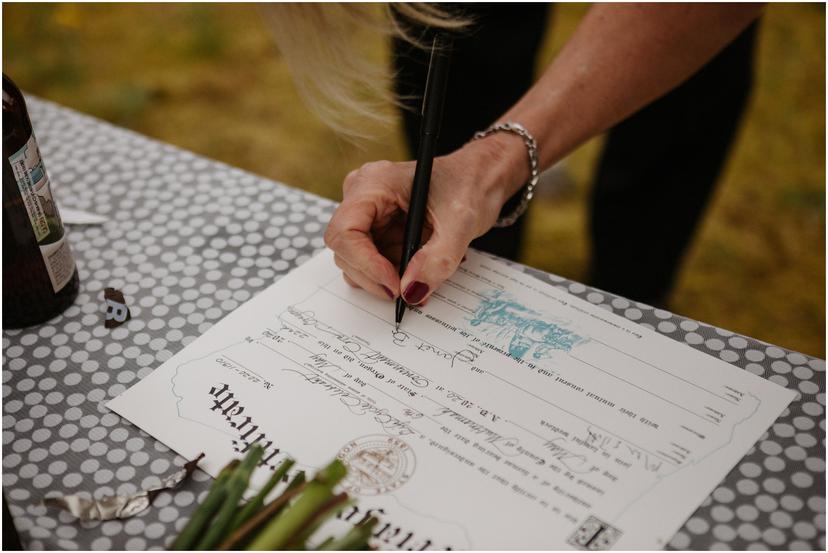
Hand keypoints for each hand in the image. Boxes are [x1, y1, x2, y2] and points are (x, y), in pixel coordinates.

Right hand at [324, 133, 527, 303]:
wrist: (479, 178)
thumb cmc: (469, 184)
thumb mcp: (460, 223)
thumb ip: (437, 260)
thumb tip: (411, 292)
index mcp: (374, 183)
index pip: (345, 231)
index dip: (365, 263)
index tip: (394, 284)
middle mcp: (363, 197)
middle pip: (346, 250)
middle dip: (375, 277)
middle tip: (408, 291)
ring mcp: (368, 215)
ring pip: (356, 262)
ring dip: (385, 279)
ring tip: (422, 275)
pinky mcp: (377, 231)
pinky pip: (373, 263)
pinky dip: (393, 275)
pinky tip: (420, 268)